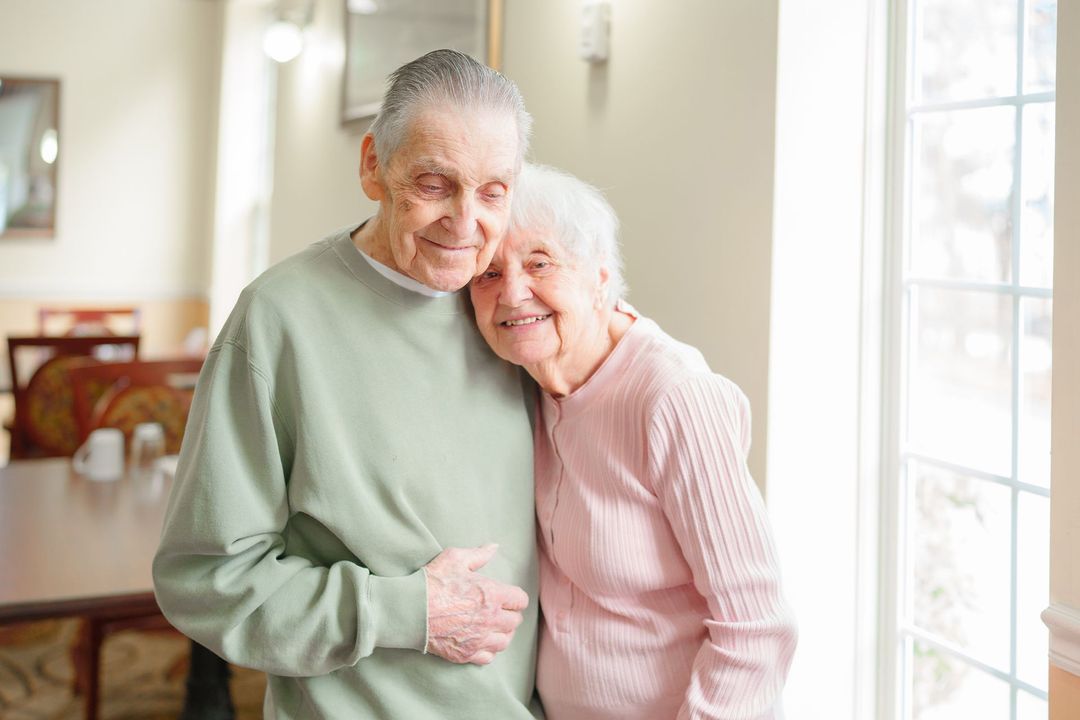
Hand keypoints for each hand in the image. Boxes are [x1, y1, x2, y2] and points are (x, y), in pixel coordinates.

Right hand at [424, 544, 527, 664]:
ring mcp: (479, 639)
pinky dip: (488, 650)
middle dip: (509, 614)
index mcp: (492, 595)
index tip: (506, 596)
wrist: (410, 609)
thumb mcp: (455, 558)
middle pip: (515, 622)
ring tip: (492, 626)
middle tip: (497, 610)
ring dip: (502, 633)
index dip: (514, 597)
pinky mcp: (466, 654)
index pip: (520, 600)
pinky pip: (488, 657)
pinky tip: (480, 641)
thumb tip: (494, 547)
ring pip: (504, 641)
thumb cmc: (433, 582)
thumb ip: (479, 554)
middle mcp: (490, 619)